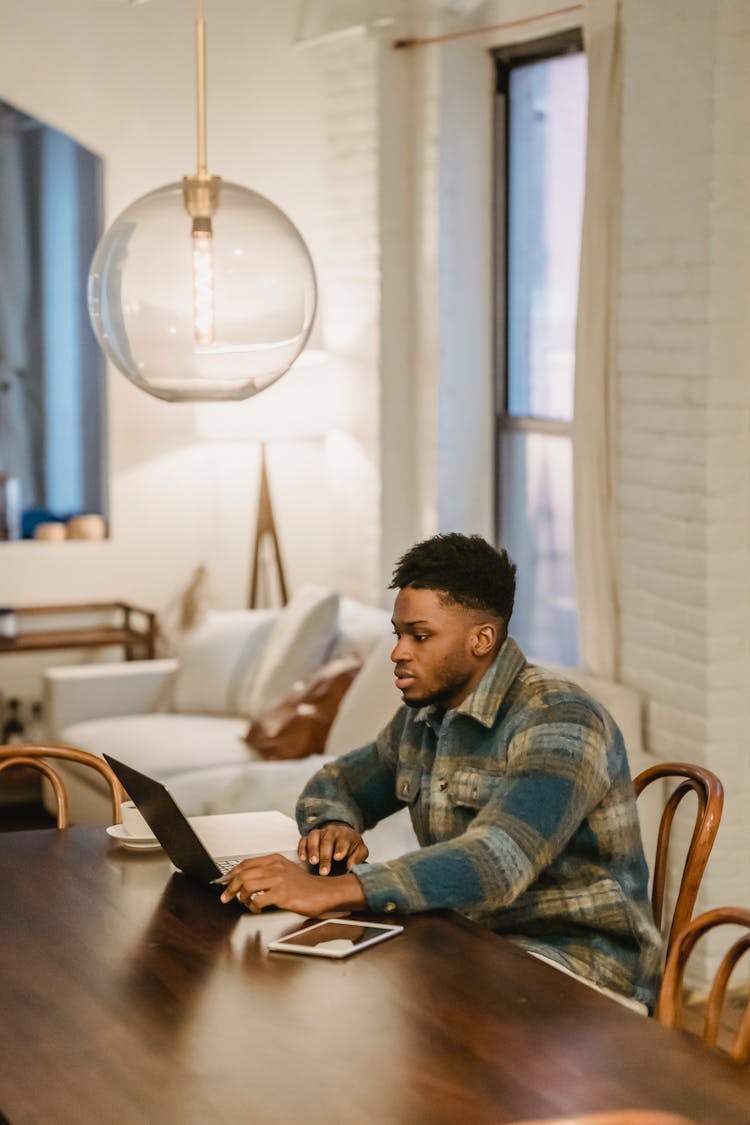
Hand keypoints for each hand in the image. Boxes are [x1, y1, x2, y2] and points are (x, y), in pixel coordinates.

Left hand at [218, 853, 365, 914]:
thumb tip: (245, 880)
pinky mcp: (282, 894)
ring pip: (247, 886)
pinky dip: (253, 906)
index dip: (231, 873)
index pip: (246, 863)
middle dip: (230, 888)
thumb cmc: (304, 885)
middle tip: (226, 897)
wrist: (323, 892)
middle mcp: (275, 867)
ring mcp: (279, 880)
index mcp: (275, 859)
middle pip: (243, 874)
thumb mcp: (285, 870)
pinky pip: (258, 900)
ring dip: (241, 897)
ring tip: (244, 903)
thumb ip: (267, 871)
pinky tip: (256, 908)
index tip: (224, 882)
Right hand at [298, 822, 368, 874]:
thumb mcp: (360, 850)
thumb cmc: (351, 846)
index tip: (337, 857)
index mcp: (346, 836)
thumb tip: (351, 866)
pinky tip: (302, 858)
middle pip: (327, 841)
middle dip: (325, 856)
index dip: (340, 849)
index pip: (343, 841)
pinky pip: (304, 839)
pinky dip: (302, 848)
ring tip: (313, 862)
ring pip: (314, 837)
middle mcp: (332, 832)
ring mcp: (320, 833)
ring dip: (313, 849)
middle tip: (324, 871)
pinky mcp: (310, 837)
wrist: (342, 834)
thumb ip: (358, 858)